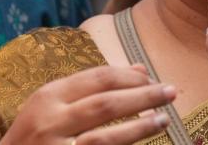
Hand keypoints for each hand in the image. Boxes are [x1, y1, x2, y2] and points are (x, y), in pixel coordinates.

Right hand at [0, 64, 175, 144]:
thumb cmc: (35, 135)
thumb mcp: (55, 105)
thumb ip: (94, 87)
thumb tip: (142, 70)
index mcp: (48, 97)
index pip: (98, 78)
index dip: (131, 77)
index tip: (154, 78)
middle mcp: (50, 122)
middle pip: (107, 103)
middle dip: (144, 97)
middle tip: (172, 92)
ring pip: (106, 137)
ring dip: (141, 128)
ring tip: (165, 120)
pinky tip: (144, 143)